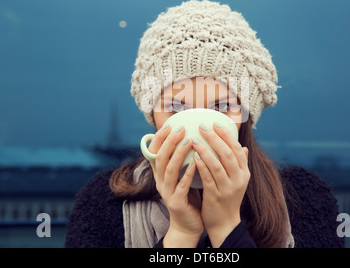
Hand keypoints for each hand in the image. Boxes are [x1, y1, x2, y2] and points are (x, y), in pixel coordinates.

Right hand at [147, 125, 203, 246]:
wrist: (188, 224)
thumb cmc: (188, 195)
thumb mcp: (182, 175)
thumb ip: (183, 159)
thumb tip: (191, 136)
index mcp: (160, 174)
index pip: (154, 152)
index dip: (159, 138)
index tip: (169, 125)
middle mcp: (160, 181)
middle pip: (159, 158)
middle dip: (169, 142)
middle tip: (180, 129)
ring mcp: (167, 192)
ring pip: (169, 170)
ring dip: (178, 154)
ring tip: (189, 142)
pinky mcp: (176, 202)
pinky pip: (181, 186)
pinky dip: (187, 174)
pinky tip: (195, 164)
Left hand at [192, 123, 249, 247]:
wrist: (224, 223)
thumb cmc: (228, 197)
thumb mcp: (238, 181)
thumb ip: (241, 163)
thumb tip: (244, 146)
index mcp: (244, 173)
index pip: (237, 149)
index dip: (227, 135)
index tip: (215, 124)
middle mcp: (239, 179)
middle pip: (228, 154)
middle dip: (215, 139)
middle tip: (203, 127)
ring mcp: (228, 188)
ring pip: (217, 165)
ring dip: (205, 150)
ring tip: (194, 139)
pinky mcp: (215, 196)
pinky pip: (208, 178)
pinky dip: (201, 166)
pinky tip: (194, 157)